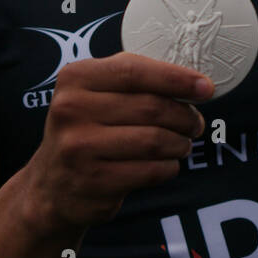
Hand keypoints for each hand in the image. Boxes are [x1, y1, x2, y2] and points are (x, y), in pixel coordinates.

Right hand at [20, 52, 212, 237]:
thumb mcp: (95, 94)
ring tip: (183, 144)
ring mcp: (79, 148)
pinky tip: (166, 165)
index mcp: (75, 78)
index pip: (134, 71)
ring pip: (154, 141)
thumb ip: (134, 80)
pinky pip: (150, 171)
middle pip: (150, 108)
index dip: (177, 79)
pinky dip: (168, 167)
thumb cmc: (87, 130)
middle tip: (195, 123)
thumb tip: (194, 82)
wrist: (51, 186)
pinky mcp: (93, 182)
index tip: (206, 87)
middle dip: (184, 116)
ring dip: (180, 144)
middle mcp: (71, 110)